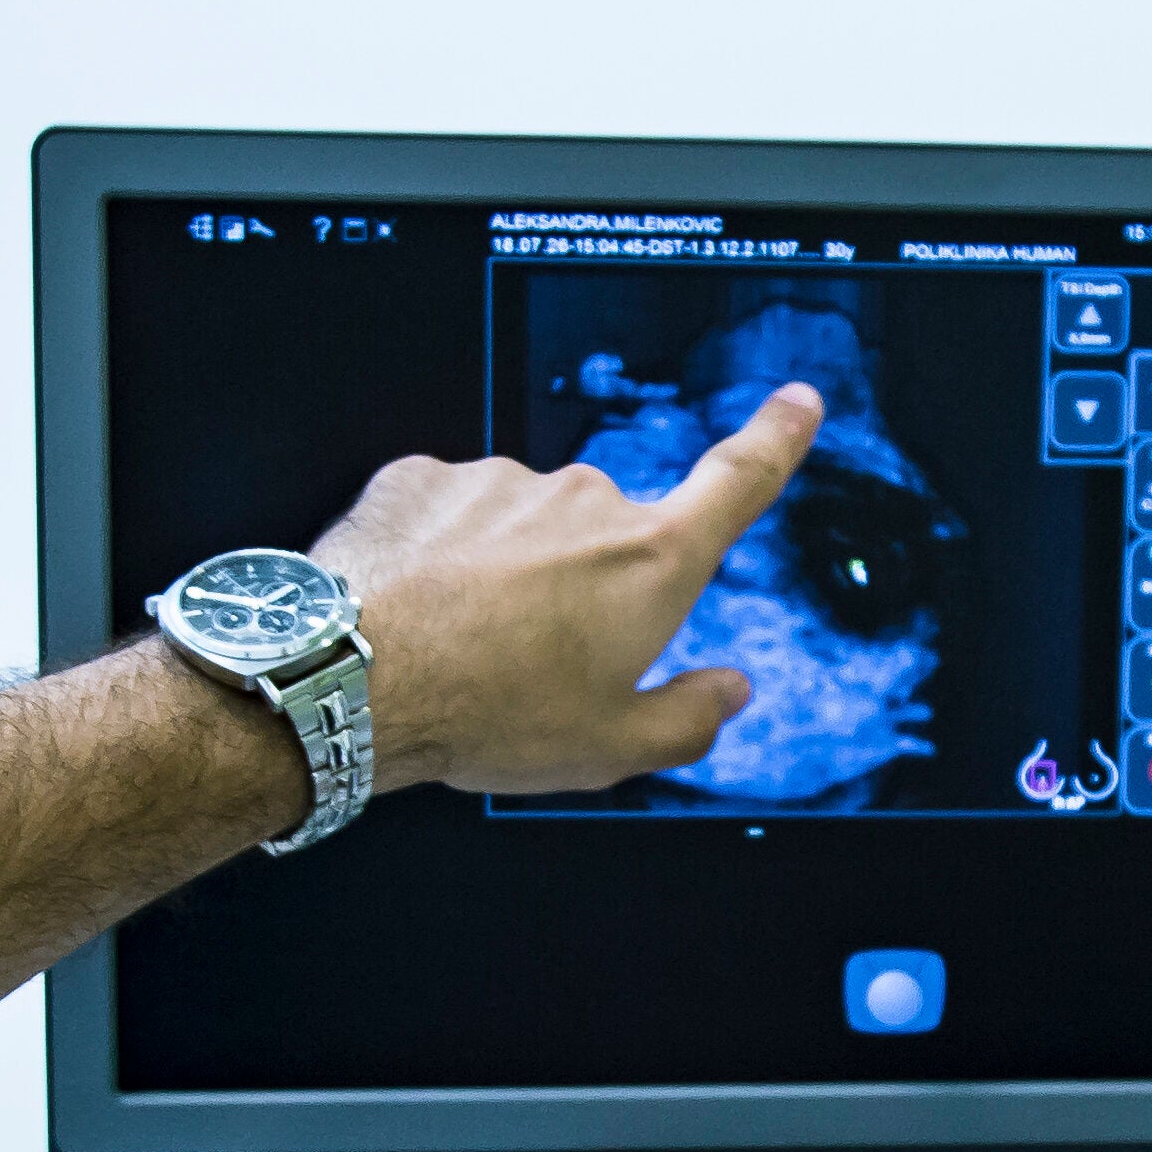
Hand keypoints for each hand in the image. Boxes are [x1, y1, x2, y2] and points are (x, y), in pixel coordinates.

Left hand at [314, 384, 821, 796]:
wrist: (354, 678)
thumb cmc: (488, 715)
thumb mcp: (608, 748)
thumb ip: (686, 718)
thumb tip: (730, 691)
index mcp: (649, 562)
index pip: (736, 482)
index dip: (775, 440)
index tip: (797, 403)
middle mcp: (586, 501)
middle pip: (605, 536)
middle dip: (580, 584)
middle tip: (531, 660)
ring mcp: (502, 479)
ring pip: (521, 525)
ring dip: (504, 571)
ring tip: (460, 644)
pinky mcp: (425, 476)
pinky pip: (450, 513)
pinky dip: (439, 555)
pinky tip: (415, 606)